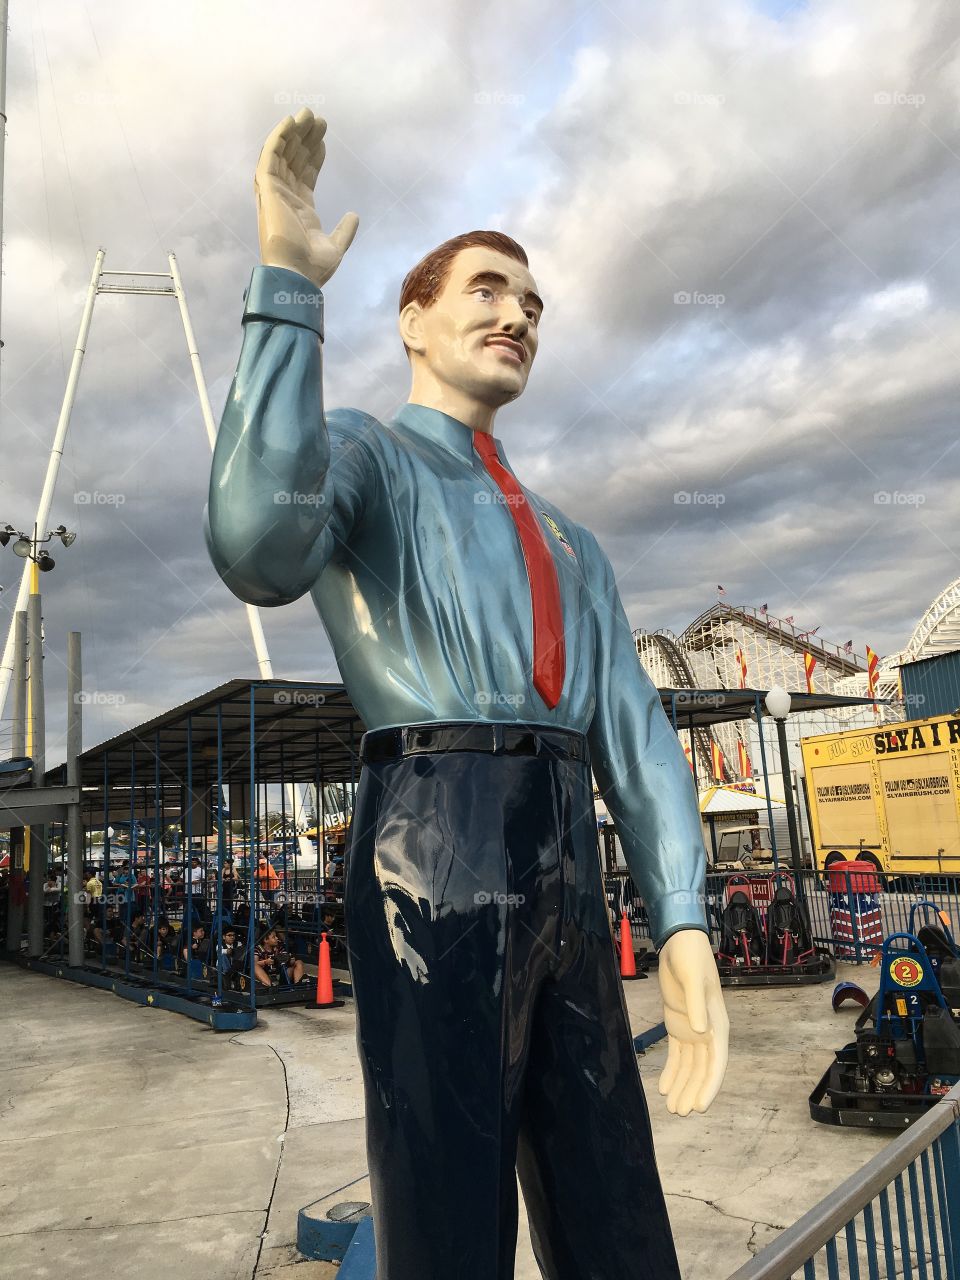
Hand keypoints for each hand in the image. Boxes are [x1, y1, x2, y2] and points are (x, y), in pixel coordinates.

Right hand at [254, 107, 358, 288]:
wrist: (297, 275)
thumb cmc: (313, 268)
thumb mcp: (335, 246)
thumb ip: (345, 230)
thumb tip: (354, 216)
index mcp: (300, 210)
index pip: (306, 176)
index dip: (314, 156)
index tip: (324, 140)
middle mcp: (285, 198)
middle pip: (294, 160)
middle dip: (306, 139)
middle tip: (319, 119)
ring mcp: (275, 193)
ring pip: (283, 154)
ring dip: (294, 133)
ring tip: (309, 114)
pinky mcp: (268, 189)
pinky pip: (270, 156)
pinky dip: (278, 138)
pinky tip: (290, 122)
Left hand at [657, 928, 728, 1115]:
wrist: (680, 943)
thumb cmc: (691, 958)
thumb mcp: (693, 979)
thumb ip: (697, 1005)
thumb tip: (701, 1034)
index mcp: (717, 1024)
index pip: (716, 1062)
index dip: (709, 1085)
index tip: (700, 1105)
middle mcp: (707, 1031)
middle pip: (702, 1069)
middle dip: (692, 1091)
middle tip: (680, 1112)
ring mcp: (693, 1029)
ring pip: (689, 1065)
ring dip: (682, 1085)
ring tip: (671, 1107)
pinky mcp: (677, 1024)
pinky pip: (676, 1054)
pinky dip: (671, 1071)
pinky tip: (664, 1087)